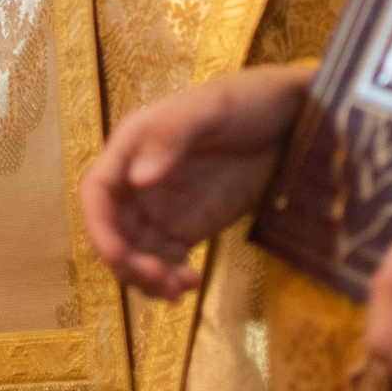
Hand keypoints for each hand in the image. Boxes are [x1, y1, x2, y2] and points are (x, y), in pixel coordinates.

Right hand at [78, 62, 313, 300]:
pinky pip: (166, 260)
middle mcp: (139, 178)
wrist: (294, 118)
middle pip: (112, 230)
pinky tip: (192, 282)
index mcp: (133, 145)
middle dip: (126, 262)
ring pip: (136, 252)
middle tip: (161, 281)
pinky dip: (171, 278)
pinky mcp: (188, 226)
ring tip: (180, 289)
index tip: (118, 258)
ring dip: (147, 277)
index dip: (98, 228)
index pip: (97, 192)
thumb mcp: (213, 108)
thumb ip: (172, 136)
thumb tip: (138, 180)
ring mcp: (163, 205)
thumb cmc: (248, 100)